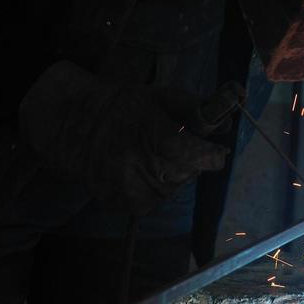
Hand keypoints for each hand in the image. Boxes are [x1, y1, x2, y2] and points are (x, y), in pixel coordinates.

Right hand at [19, 62, 245, 214]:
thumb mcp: (162, 98)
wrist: (76, 126)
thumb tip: (227, 127)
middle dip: (187, 160)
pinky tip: (137, 168)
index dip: (210, 151)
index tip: (207, 145)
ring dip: (171, 173)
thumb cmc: (123, 106)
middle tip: (167, 144)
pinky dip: (153, 185)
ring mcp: (137, 194)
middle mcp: (151, 174)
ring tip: (149, 155)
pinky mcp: (126, 206)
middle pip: (191, 174)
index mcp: (163, 143)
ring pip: (174, 188)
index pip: (206, 158)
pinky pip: (155, 199)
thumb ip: (197, 110)